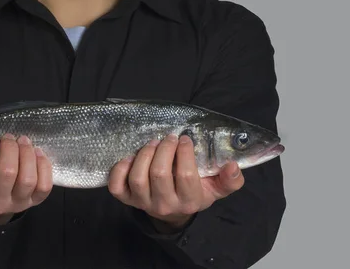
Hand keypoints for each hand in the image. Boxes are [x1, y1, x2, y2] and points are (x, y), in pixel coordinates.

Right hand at [0, 131, 52, 225]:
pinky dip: (44, 166)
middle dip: (10, 147)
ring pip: (28, 179)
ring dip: (28, 154)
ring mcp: (17, 204)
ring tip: (23, 141)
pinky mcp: (34, 202)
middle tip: (8, 137)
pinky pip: (44, 186)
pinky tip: (37, 153)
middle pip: (8, 172)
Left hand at [108, 134, 244, 229]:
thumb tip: (233, 165)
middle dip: (164, 149)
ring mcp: (143, 203)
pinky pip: (117, 185)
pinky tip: (129, 157)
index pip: (186, 175)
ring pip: (138, 178)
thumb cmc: (195, 191)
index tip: (185, 139)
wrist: (174, 211)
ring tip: (153, 143)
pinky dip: (120, 169)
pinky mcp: (127, 199)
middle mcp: (165, 205)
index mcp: (190, 201)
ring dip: (144, 154)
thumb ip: (230, 179)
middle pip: (159, 174)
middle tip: (168, 138)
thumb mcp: (216, 187)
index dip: (184, 152)